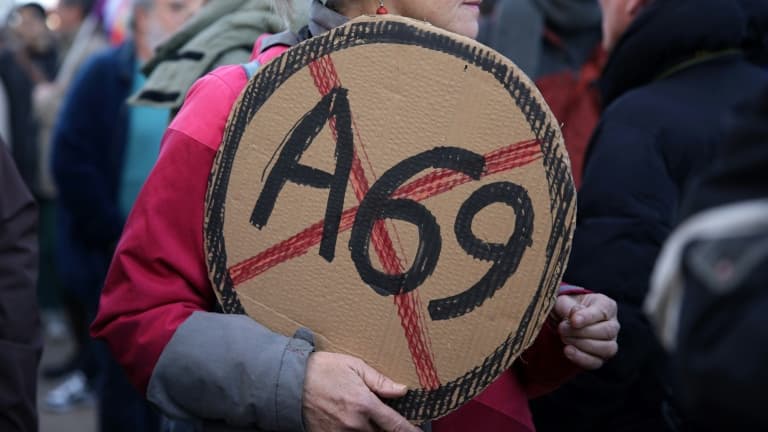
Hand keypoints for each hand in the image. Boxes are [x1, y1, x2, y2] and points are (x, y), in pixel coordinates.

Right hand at [302, 352, 420, 431]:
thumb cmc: (321, 370)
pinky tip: (351, 424)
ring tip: (365, 420)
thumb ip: (379, 381)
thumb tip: (401, 390)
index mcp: (365, 404)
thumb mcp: (354, 366)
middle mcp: (355, 424)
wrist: (288, 382)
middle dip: (387, 430)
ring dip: (371, 431)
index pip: (395, 425)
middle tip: (386, 420)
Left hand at [553, 293, 618, 369]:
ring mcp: (610, 343)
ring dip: (582, 345)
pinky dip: (581, 358)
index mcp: (606, 306)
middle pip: (607, 331)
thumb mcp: (564, 302)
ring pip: (607, 348)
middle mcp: (612, 324)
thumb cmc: (565, 308)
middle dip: (582, 332)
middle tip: (562, 329)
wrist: (561, 321)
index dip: (587, 317)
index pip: (602, 312)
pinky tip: (568, 351)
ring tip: (564, 338)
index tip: (573, 321)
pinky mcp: (601, 358)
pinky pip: (596, 362)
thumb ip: (568, 307)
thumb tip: (575, 317)